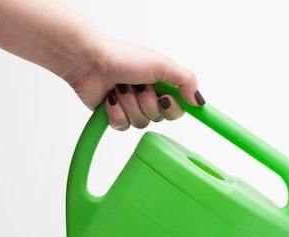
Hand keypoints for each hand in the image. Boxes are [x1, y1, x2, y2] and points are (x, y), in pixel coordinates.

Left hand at [68, 37, 204, 130]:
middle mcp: (149, 98)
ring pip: (141, 123)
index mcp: (162, 86)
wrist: (89, 61)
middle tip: (138, 86)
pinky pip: (123, 127)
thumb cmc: (124, 57)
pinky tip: (111, 98)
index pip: (178, 110)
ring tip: (121, 88)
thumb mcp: (162, 64)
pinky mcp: (115, 116)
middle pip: (159, 119)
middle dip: (147, 103)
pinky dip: (116, 112)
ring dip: (130, 105)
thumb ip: (186, 80)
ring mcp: (132, 108)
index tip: (165, 98)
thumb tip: (199, 102)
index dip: (172, 108)